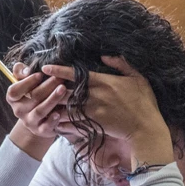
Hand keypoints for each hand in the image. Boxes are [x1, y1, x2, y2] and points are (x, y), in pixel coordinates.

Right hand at [6, 63, 71, 138]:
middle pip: (32, 98)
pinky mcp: (40, 131)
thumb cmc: (33, 95)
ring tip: (63, 89)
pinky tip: (59, 113)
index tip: (40, 74)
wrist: (39, 120)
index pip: (14, 91)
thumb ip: (21, 72)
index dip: (27, 82)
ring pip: (40, 111)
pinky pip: (46, 126)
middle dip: (47, 86)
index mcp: (13, 98)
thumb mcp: (26, 82)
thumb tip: (26, 71)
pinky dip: (52, 120)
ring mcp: (29, 122)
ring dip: (52, 99)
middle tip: (60, 77)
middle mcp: (19, 111)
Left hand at [42, 56, 173, 167]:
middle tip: (38, 88)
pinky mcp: (93, 125)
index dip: (58, 71)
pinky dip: (61, 122)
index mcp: (104, 81)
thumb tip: (105, 56)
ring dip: (53, 106)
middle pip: (65, 91)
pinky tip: (53, 122)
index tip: (45, 69)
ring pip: (66, 108)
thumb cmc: (144, 103)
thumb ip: (121, 64)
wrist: (146, 129)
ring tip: (41, 105)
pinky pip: (72, 123)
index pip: (75, 74)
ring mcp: (93, 111)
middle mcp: (95, 95)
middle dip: (50, 89)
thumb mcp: (138, 78)